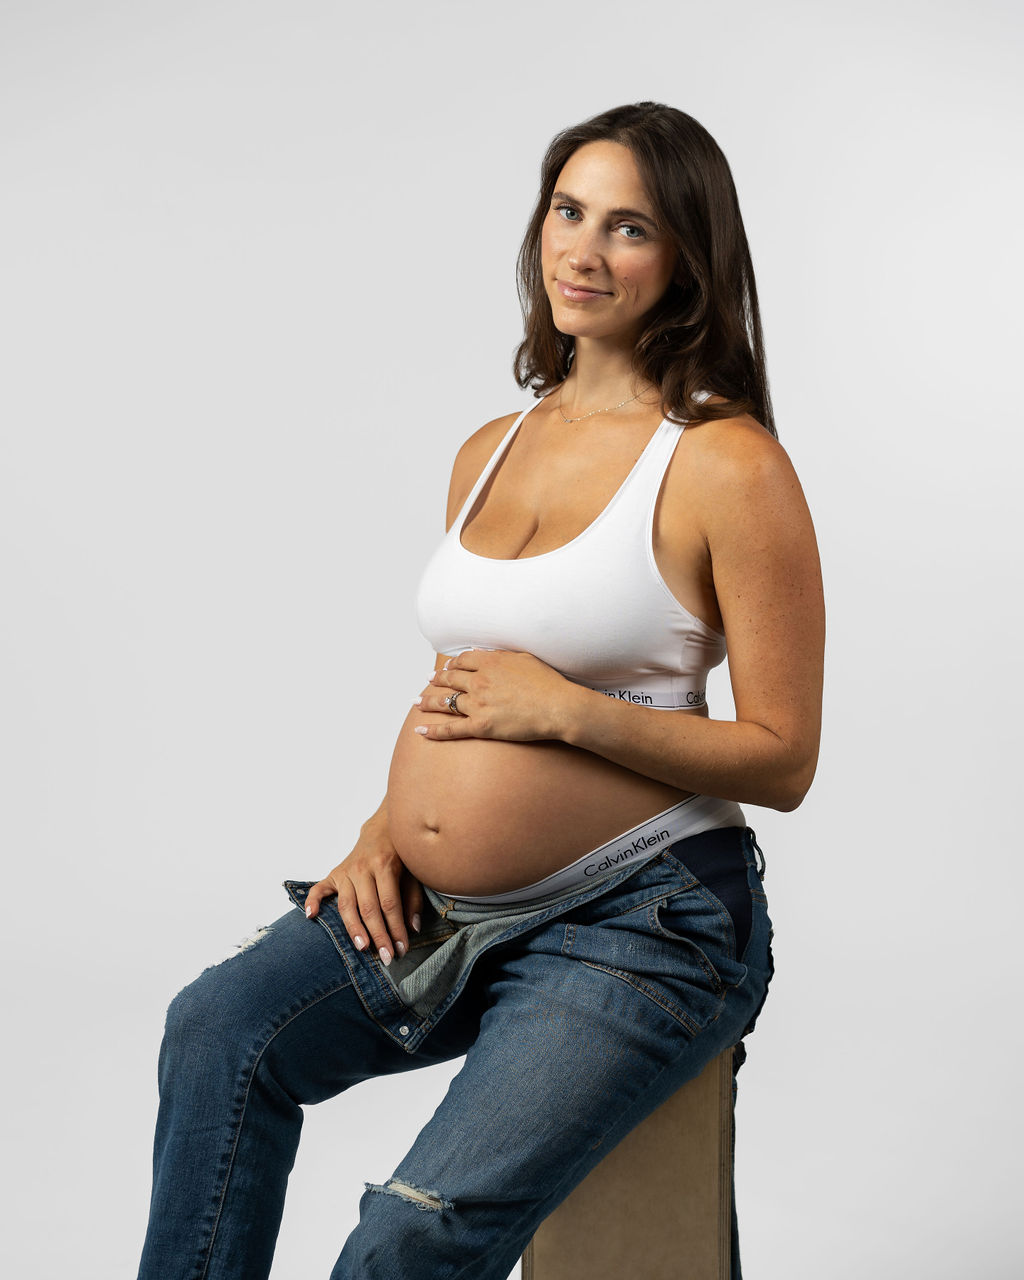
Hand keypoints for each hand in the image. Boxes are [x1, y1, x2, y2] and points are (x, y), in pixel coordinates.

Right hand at [304, 806, 422, 966]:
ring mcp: (346, 871)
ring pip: (347, 904)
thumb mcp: (413, 871)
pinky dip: (312, 901)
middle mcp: (362, 868)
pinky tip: (311, 917)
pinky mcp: (334, 873)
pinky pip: (319, 888)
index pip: (389, 904)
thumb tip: (412, 929)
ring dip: (353, 928)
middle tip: (386, 958)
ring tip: (362, 947)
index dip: (395, 929)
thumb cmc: (400, 854)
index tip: (402, 949)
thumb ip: (412, 899)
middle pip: (369, 908)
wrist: (382, 827)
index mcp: (384, 865)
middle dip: (378, 935)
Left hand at [415, 649, 576, 741]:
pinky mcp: (481, 726)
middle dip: (437, 680)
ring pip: (446, 702)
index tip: (447, 667)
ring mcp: (478, 704)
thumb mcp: (525, 658)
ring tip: (417, 702)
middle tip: (428, 680)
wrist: (557, 707)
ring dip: (429, 701)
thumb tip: (486, 654)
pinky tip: (421, 730)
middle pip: (450, 679)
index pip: (462, 661)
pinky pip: (452, 729)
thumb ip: (502, 656)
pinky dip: (434, 730)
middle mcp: (479, 681)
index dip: (452, 664)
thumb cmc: (548, 683)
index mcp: (490, 662)